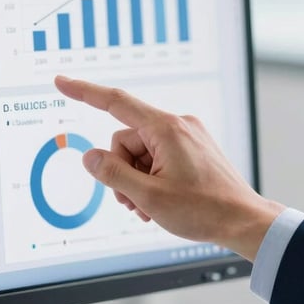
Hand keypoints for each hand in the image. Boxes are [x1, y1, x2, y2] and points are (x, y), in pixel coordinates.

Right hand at [55, 76, 283, 261]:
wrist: (243, 221)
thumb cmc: (203, 209)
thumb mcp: (148, 196)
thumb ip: (112, 174)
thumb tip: (89, 157)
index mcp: (166, 129)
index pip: (115, 102)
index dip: (84, 92)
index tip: (61, 81)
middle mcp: (177, 126)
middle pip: (125, 141)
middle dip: (122, 172)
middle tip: (135, 201)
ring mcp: (186, 137)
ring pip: (140, 154)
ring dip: (137, 181)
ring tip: (150, 207)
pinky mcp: (192, 150)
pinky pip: (157, 158)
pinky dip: (151, 180)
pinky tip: (159, 202)